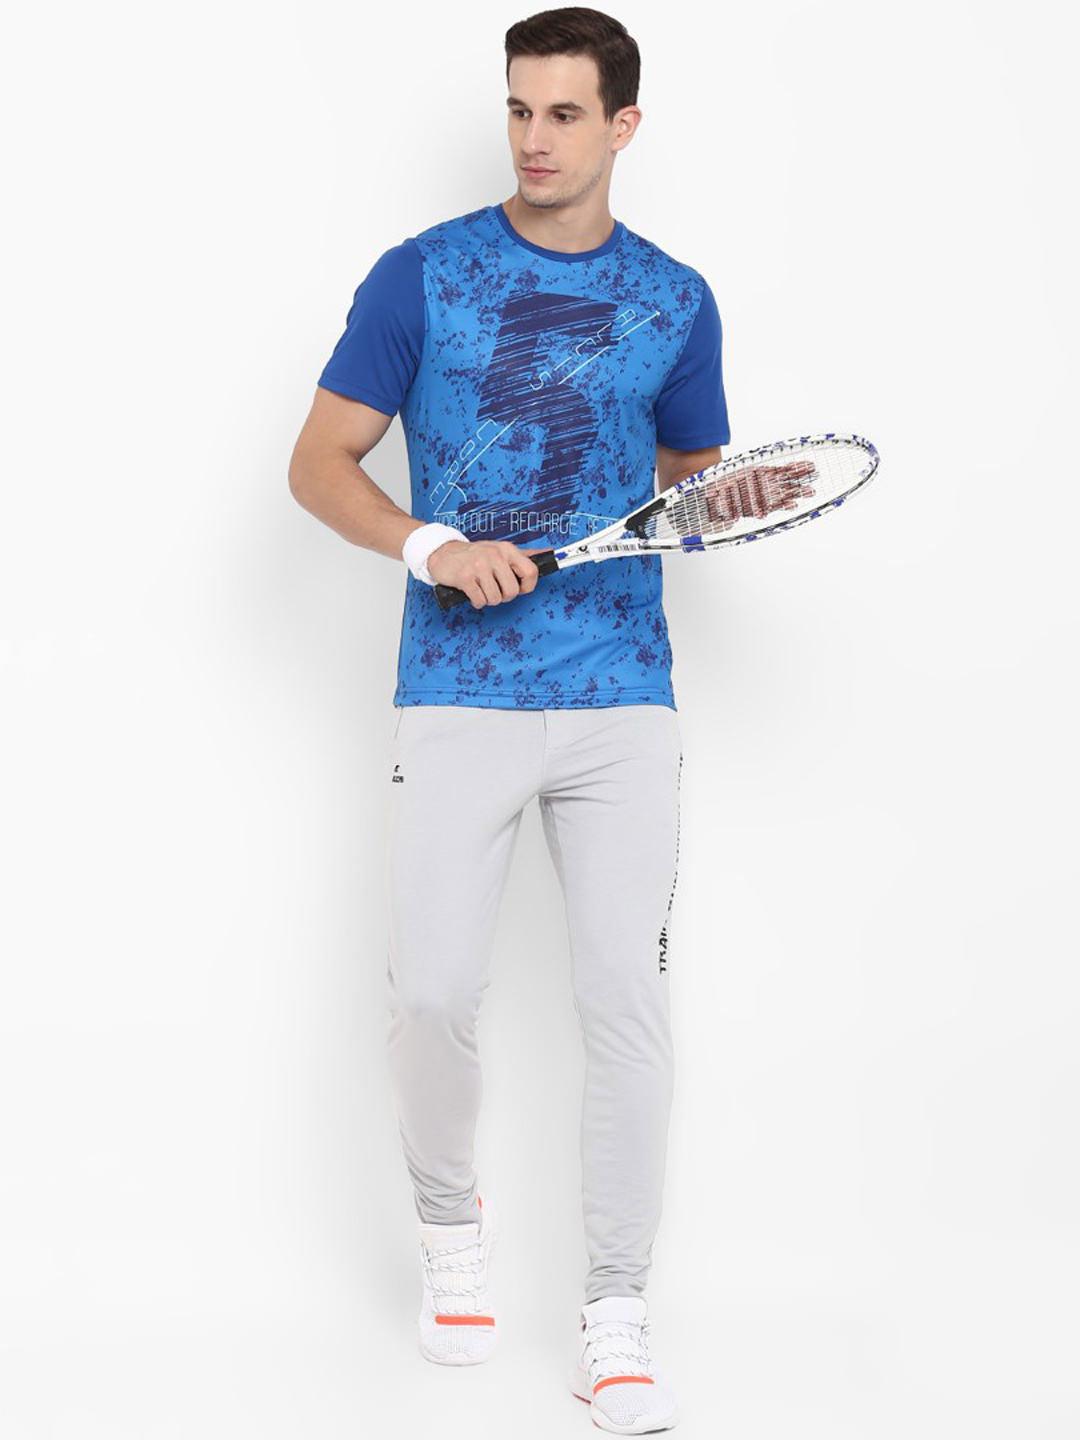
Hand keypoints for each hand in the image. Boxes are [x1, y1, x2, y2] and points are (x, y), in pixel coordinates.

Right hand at [428, 540, 544, 609]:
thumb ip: (524, 555)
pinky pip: (479, 601)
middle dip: (503, 597)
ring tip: (481, 588)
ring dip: (488, 600)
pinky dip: (476, 601)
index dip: (527, 587)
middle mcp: (495, 556)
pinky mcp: (465, 578)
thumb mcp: (500, 549)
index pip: (531, 572)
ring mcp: (479, 566)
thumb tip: (548, 553)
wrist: (442, 552)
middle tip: (494, 589)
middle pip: (512, 591)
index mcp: (507, 549)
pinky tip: (471, 591)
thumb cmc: (474, 554)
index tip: (519, 588)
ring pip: (495, 599)